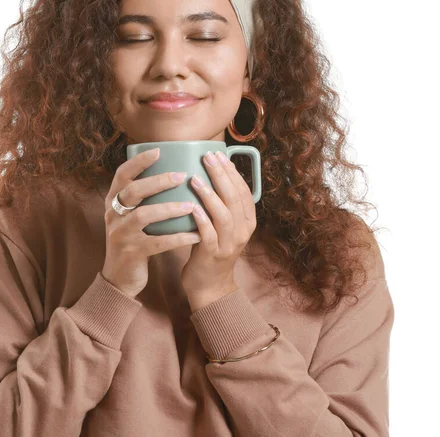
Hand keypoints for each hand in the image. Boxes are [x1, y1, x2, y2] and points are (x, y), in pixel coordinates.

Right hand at [102, 148, 201, 297]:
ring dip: (169, 209)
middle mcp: (113, 215)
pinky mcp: (132, 253)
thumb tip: (175, 171)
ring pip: (143, 216)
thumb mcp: (131, 216)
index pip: (121, 175)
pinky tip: (196, 234)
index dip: (138, 161)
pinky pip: (157, 243)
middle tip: (181, 176)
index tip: (159, 150)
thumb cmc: (134, 240)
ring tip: (191, 205)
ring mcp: (121, 234)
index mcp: (113, 201)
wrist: (120, 278)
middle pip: (132, 191)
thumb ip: (144, 198)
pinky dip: (178, 238)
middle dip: (157, 181)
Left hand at [180, 150, 257, 309]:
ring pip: (224, 215)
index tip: (219, 155)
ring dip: (210, 195)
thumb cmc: (212, 248)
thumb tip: (210, 172)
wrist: (209, 285)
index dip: (232, 172)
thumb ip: (221, 203)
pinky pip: (209, 235)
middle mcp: (242, 231)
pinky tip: (192, 207)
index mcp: (247, 221)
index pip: (243, 191)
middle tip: (208, 158)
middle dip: (222, 176)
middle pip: (234, 199)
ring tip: (196, 179)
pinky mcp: (213, 255)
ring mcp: (229, 244)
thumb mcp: (223, 224)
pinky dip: (201, 220)